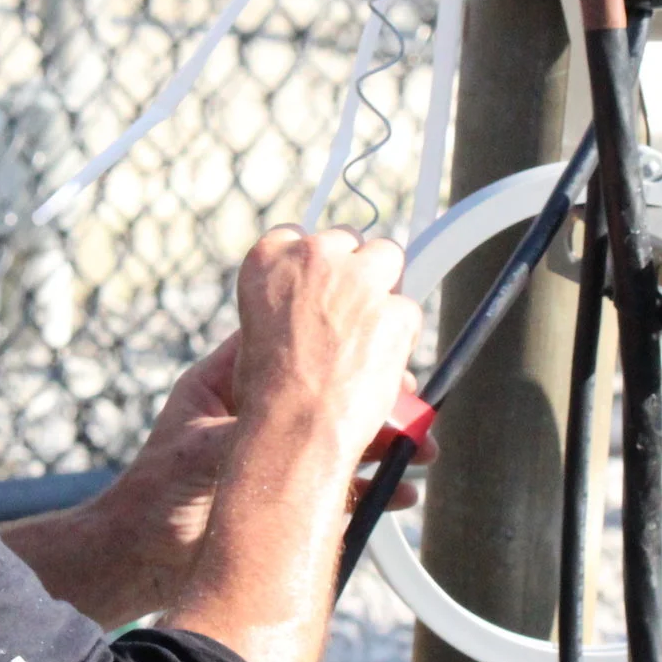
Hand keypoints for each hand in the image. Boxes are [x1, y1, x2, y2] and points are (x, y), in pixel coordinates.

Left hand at [109, 341, 436, 575]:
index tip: (377, 347)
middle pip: (330, 393)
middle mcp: (260, 418)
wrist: (138, 558)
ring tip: (420, 450)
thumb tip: (305, 405)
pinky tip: (402, 493)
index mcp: (232, 385)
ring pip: (341, 439)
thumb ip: (252, 428)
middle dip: (376, 399)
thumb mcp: (205, 448)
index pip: (293, 348)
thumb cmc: (155, 495)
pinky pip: (341, 488)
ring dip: (384, 443)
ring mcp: (277, 460)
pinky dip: (374, 489)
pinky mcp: (288, 503)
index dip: (336, 344)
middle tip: (412, 407)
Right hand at [230, 226, 425, 474]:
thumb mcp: (254, 337)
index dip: (312, 260)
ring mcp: (358, 279)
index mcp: (268, 261)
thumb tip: (308, 317)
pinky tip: (382, 362)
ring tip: (372, 331)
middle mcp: (313, 258)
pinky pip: (408, 311)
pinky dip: (401, 335)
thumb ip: (282, 309)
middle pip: (348, 240)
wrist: (293, 427)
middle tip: (351, 307)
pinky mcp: (395, 309)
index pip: (295, 235)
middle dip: (354, 268)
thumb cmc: (264, 393)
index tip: (318, 280)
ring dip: (384, 289)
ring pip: (388, 260)